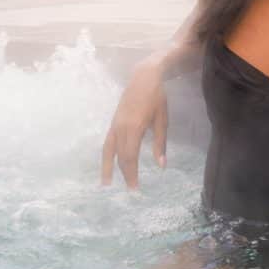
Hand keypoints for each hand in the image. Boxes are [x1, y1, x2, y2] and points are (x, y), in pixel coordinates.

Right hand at [101, 60, 167, 188]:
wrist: (143, 77)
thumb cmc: (157, 97)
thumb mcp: (162, 120)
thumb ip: (160, 143)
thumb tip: (161, 165)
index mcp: (134, 127)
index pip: (130, 157)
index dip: (131, 174)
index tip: (135, 189)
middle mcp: (121, 127)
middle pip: (120, 156)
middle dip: (124, 174)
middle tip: (130, 191)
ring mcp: (115, 124)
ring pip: (109, 150)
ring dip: (108, 167)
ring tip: (106, 183)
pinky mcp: (114, 122)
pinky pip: (108, 142)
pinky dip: (107, 155)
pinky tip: (108, 163)